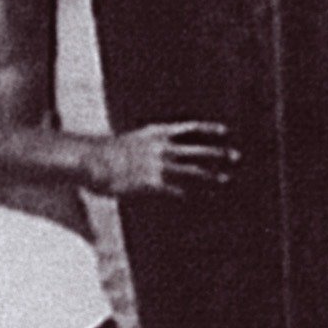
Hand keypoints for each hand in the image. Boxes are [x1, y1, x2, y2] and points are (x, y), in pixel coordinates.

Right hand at [97, 118, 238, 200]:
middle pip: (197, 150)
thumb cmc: (107, 152)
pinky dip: (189, 194)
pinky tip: (198, 199)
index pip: (189, 128)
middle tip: (236, 156)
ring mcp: (157, 165)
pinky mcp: (150, 184)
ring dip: (210, 176)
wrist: (90, 159)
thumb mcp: (132, 140)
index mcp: (156, 132)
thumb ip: (149, 144)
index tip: (225, 130)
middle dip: (218, 153)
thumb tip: (160, 147)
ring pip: (192, 171)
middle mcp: (161, 147)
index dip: (208, 129)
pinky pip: (176, 190)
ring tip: (225, 180)